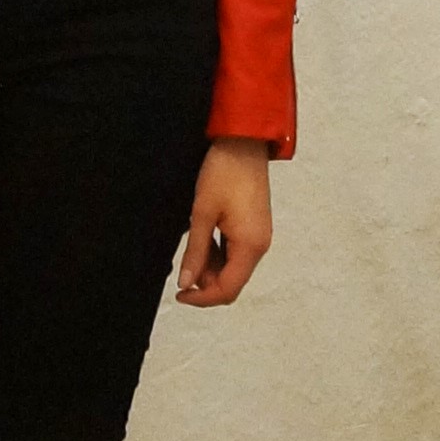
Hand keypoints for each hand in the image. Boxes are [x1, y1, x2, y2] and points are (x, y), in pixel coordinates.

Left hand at [176, 141, 272, 307]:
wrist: (243, 142)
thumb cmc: (224, 172)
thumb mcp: (202, 213)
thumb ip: (195, 252)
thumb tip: (186, 282)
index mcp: (250, 246)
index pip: (227, 289)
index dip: (202, 298)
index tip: (180, 294)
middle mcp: (260, 245)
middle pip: (232, 281)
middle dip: (206, 281)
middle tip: (183, 266)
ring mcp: (259, 236)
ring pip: (233, 267)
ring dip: (211, 266)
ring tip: (191, 246)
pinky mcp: (256, 226)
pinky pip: (237, 251)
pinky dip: (219, 252)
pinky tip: (203, 238)